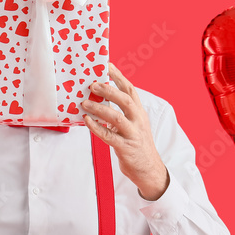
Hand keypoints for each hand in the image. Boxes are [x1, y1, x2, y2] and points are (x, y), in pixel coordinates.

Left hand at [81, 63, 169, 200]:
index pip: (130, 90)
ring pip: (117, 117)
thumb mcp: (132, 125)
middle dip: (109, 90)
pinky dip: (97, 128)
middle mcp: (138, 121)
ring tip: (85, 103)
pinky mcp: (126, 148)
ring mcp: (133, 134)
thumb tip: (97, 99)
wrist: (149, 169)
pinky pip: (109, 136)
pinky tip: (87, 122)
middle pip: (125, 100)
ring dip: (99, 109)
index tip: (107, 65)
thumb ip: (120, 112)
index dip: (118, 77)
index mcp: (139, 112)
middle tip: (93, 84)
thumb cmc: (136, 144)